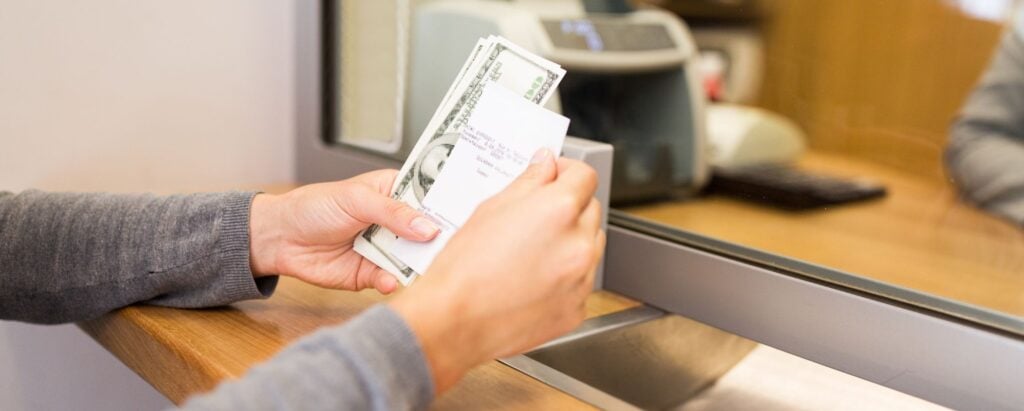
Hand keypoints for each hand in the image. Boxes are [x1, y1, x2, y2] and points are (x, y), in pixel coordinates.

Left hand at [248, 170, 438, 293]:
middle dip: (438, 239)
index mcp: (394, 193)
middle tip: (452, 244)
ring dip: (418, 263)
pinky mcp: (372, 273)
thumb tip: (427, 228)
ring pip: (413, 258)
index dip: (447, 203)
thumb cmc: (314, 207)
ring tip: (425, 266)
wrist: (280, 239)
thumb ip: (393, 213)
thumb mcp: (356, 200)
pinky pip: (391, 278)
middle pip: (427, 232)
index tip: (468, 210)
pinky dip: (392, 280)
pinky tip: (390, 279)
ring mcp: (385, 248)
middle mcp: (395, 222)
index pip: (429, 197)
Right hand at [388, 149, 604, 391]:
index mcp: (559, 210)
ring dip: (571, 242)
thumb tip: (545, 165)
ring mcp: (581, 280)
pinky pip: (581, 283)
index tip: (557, 176)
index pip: (585, 176)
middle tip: (538, 216)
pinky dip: (565, 277)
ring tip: (533, 252)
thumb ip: (528, 182)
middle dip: (570, 207)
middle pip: (591, 210)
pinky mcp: (576, 310)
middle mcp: (578, 244)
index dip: (568, 172)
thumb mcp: (491, 209)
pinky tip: (534, 279)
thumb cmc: (464, 269)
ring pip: (590, 247)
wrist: (454, 322)